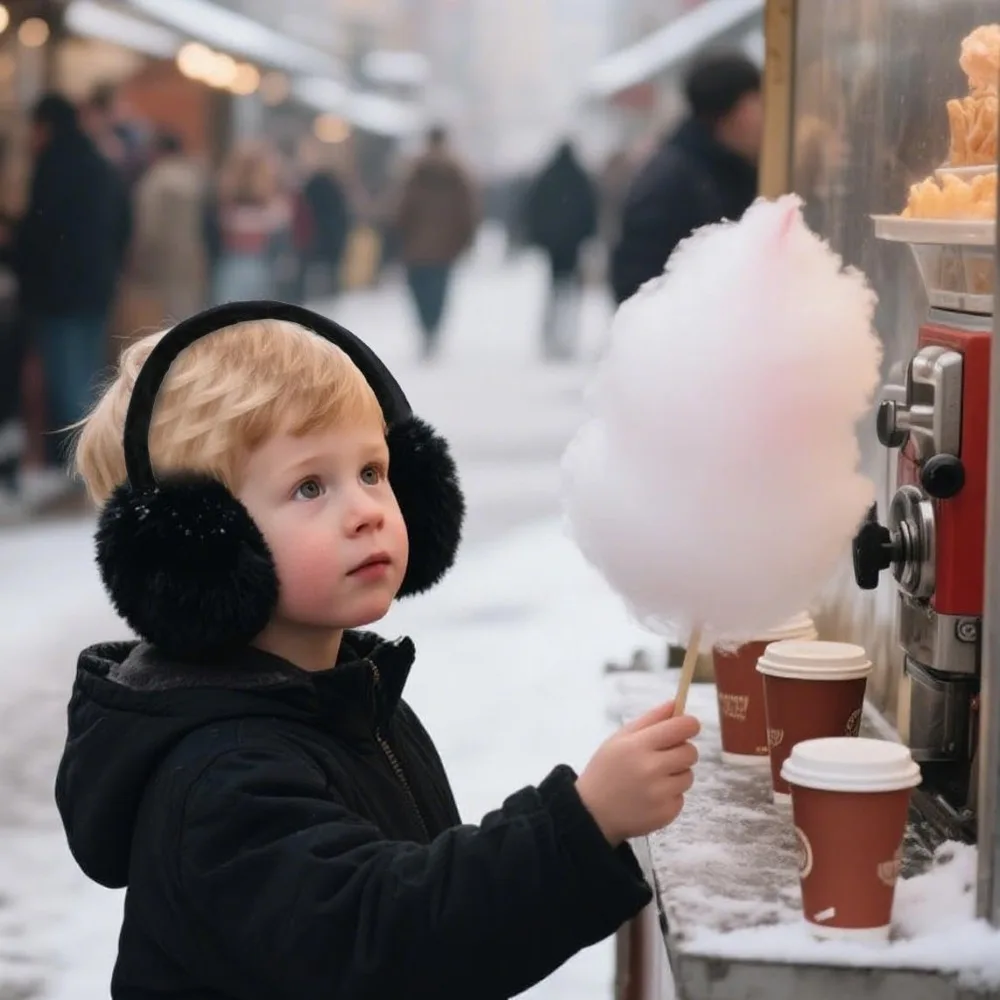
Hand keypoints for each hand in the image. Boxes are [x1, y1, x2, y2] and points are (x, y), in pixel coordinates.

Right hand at [576, 701, 698, 845]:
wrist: (592, 812)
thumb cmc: (607, 769)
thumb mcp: (619, 738)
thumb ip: (650, 719)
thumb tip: (675, 703)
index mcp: (638, 745)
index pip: (681, 728)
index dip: (689, 725)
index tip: (688, 727)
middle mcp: (651, 769)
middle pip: (691, 752)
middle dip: (682, 750)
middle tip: (664, 755)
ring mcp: (659, 794)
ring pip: (688, 775)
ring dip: (676, 774)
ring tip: (653, 778)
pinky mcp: (666, 813)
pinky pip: (681, 797)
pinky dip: (670, 795)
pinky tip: (650, 796)